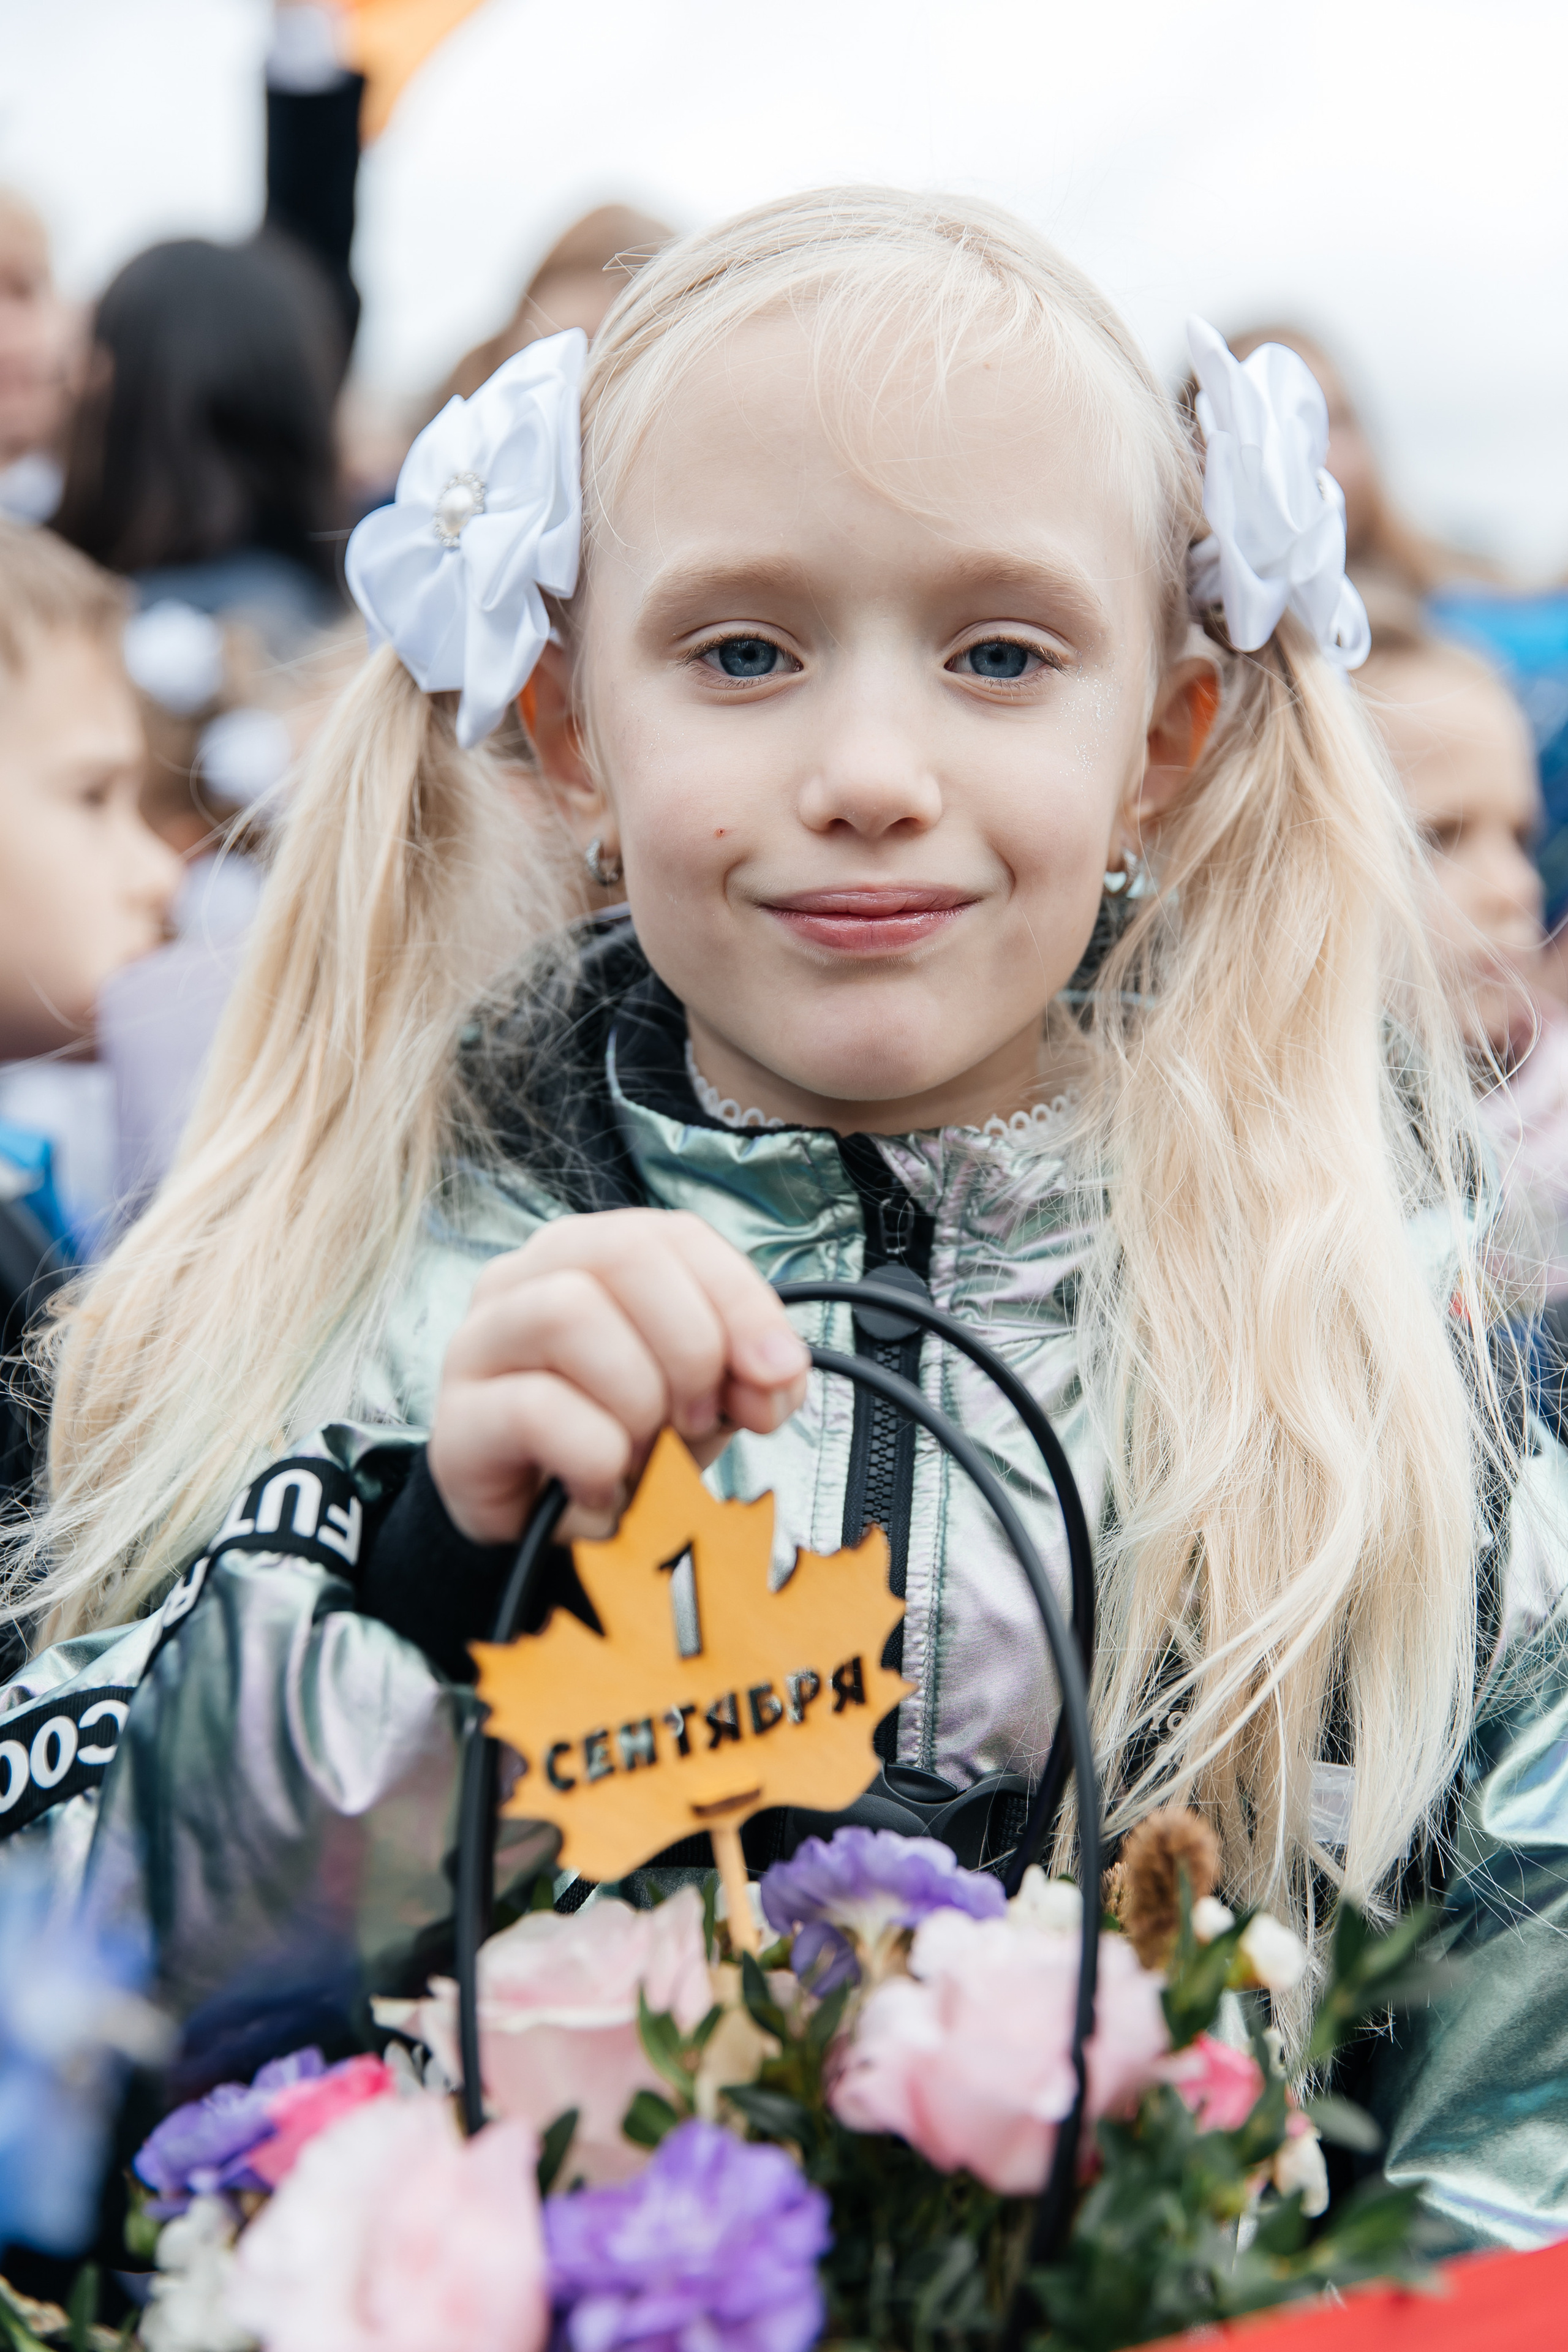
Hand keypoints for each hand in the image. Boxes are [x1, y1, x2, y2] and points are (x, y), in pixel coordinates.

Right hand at [428, 1210, 810, 1544]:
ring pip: (569, 1313)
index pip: (676, 1234)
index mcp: (591, 1254)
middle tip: (699, 1418)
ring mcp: (481, 1342)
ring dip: (636, 1398)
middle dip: (690, 1344)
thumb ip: (748, 1373)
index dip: (740, 1301)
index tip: (776, 1373)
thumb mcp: (706, 1398)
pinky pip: (535, 1408)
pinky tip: (601, 1485)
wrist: (549, 1524)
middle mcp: (526, 1278)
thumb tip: (775, 1372)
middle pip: (623, 1254)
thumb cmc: (624, 1439)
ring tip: (643, 1452)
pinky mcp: (457, 1419)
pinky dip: (594, 1454)